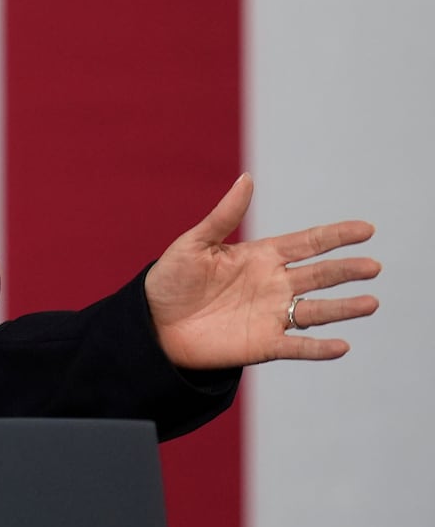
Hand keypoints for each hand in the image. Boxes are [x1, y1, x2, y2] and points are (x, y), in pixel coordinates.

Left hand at [144, 174, 379, 368]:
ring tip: (371, 303)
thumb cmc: (171, 279)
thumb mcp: (195, 243)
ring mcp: (271, 315)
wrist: (153, 323)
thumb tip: (247, 178)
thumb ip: (225, 216)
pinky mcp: (263, 345)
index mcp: (260, 257)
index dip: (336, 236)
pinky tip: (341, 346)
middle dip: (346, 270)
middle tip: (373, 266)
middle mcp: (273, 285)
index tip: (366, 229)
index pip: (307, 243)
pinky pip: (297, 347)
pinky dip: (319, 348)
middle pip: (319, 275)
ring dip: (343, 308)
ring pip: (317, 311)